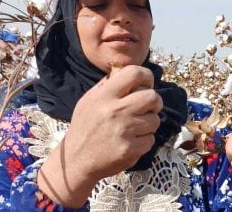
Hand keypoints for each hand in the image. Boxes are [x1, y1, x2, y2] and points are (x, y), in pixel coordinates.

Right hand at [37, 65, 162, 206]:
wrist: (77, 160)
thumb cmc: (85, 127)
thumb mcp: (89, 100)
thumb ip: (108, 84)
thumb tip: (126, 71)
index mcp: (105, 96)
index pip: (134, 73)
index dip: (146, 76)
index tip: (146, 84)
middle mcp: (115, 111)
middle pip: (152, 97)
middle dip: (155, 101)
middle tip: (148, 107)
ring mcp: (124, 131)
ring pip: (155, 120)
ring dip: (149, 123)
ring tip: (135, 127)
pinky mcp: (131, 149)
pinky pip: (151, 139)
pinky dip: (145, 140)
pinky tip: (132, 141)